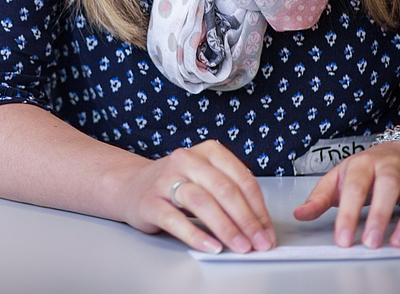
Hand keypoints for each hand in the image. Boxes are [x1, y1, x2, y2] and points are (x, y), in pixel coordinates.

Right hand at [121, 140, 275, 252]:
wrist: (131, 185)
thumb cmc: (177, 185)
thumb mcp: (206, 179)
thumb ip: (231, 196)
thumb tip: (260, 228)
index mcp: (207, 152)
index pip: (241, 179)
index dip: (259, 208)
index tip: (267, 232)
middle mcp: (186, 160)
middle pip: (223, 189)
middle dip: (246, 219)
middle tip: (259, 242)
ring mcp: (165, 179)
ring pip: (201, 201)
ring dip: (225, 227)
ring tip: (240, 246)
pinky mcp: (149, 201)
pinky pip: (175, 219)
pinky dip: (196, 235)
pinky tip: (212, 247)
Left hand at [293, 142, 399, 247]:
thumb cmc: (366, 170)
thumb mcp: (340, 179)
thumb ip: (320, 198)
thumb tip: (299, 214)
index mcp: (363, 164)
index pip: (355, 188)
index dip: (349, 214)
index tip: (343, 239)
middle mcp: (392, 165)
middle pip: (388, 186)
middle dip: (380, 215)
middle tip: (372, 242)